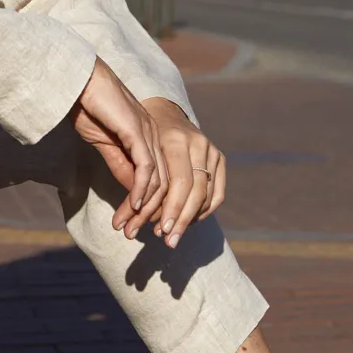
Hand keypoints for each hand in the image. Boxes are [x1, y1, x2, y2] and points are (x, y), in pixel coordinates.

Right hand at [70, 59, 168, 238]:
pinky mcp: (137, 130)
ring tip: (130, 227)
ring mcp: (148, 131)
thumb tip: (132, 193)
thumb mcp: (104, 142)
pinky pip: (146, 168)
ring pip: (158, 180)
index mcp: (149, 135)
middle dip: (149, 213)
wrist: (77, 78)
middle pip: (163, 183)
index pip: (159, 178)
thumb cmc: (87, 105)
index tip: (134, 226)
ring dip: (144, 208)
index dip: (149, 205)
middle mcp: (154, 134)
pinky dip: (140, 190)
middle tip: (132, 235)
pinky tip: (132, 206)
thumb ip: (121, 164)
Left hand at [134, 97, 226, 248]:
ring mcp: (212, 150)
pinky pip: (216, 194)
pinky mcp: (219, 159)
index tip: (160, 231)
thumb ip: (137, 175)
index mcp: (176, 140)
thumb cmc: (140, 133)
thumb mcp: (134, 148)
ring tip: (174, 236)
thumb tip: (134, 213)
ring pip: (208, 195)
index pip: (180, 183)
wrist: (162, 111)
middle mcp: (199, 144)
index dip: (172, 209)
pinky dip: (203, 211)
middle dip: (181, 220)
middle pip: (195, 192)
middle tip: (168, 242)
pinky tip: (187, 222)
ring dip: (191, 220)